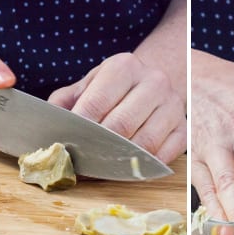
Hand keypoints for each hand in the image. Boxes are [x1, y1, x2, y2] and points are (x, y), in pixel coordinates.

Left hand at [49, 52, 185, 164]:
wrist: (156, 84)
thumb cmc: (117, 89)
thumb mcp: (91, 84)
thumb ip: (67, 100)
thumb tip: (49, 124)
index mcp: (125, 67)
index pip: (98, 103)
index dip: (80, 128)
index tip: (67, 145)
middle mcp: (154, 83)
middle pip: (121, 126)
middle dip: (99, 148)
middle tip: (82, 162)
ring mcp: (173, 107)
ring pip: (145, 144)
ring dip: (121, 161)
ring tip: (103, 167)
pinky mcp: (184, 130)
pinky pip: (163, 156)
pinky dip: (144, 167)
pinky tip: (129, 167)